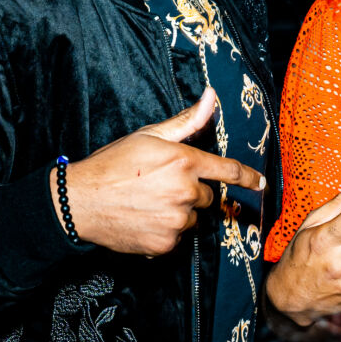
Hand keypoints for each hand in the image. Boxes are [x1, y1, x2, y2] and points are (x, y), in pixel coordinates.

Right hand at [50, 88, 264, 255]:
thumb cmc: (113, 164)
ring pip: (193, 218)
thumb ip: (187, 121)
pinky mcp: (164, 245)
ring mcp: (176, 220)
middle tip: (161, 186)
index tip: (261, 184)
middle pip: (208, 197)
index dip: (248, 178)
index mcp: (185, 162)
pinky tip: (144, 220)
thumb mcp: (149, 135)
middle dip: (193, 192)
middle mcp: (186, 192)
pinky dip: (165, 232)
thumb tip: (211, 97)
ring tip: (148, 203)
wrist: (80, 202)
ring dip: (179, 213)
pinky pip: (177, 238)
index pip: (228, 171)